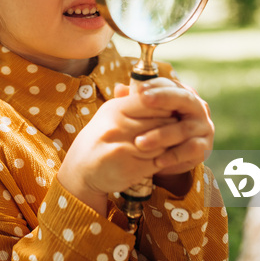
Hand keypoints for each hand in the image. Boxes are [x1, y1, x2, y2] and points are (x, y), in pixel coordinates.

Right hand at [57, 80, 179, 214]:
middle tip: (178, 129)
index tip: (173, 111)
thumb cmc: (100, 138)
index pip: (151, 101)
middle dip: (171, 127)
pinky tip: (160, 159)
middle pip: (161, 122)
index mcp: (115, 109)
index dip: (166, 106)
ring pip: (162, 143)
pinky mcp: (130, 168)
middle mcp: (117, 127)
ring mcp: (123, 148)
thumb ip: (134, 103)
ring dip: (168, 145)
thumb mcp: (111, 114)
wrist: (81, 169)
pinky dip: (163, 160)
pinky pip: (158, 161)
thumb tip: (162, 91)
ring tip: (168, 145)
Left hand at [133, 79, 213, 192]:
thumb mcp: (142, 114)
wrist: (166, 158)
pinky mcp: (204, 147)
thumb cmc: (152, 128)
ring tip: (139, 143)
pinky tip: (157, 160)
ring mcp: (202, 126)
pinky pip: (191, 149)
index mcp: (180, 93)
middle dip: (163, 98)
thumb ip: (132, 101)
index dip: (155, 85)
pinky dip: (174, 155)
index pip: (170, 84)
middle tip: (143, 100)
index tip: (138, 90)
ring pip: (184, 128)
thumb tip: (118, 89)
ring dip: (161, 135)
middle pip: (183, 98)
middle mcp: (196, 107)